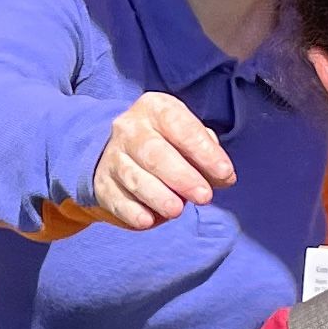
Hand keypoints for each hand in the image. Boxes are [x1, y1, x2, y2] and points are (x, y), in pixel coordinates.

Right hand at [92, 94, 233, 228]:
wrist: (123, 153)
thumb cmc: (169, 144)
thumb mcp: (189, 136)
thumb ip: (209, 153)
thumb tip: (223, 177)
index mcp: (155, 108)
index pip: (180, 126)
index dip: (203, 150)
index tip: (225, 173)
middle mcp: (130, 128)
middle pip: (155, 153)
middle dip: (182, 176)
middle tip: (204, 196)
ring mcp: (113, 156)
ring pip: (134, 177)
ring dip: (158, 196)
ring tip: (177, 210)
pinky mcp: (102, 183)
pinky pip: (116, 199)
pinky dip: (132, 211)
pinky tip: (147, 220)